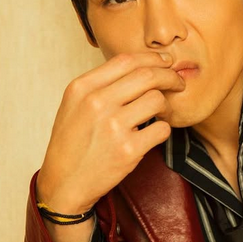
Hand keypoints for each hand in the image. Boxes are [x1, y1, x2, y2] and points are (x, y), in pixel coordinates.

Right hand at [36, 51, 185, 211]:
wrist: (64, 183)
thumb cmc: (71, 143)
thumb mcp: (74, 105)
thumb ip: (101, 84)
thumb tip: (140, 67)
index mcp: (82, 87)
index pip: (126, 60)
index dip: (152, 58)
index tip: (165, 62)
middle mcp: (97, 103)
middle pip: (147, 76)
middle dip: (170, 76)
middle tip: (178, 83)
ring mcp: (113, 127)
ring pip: (157, 100)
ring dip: (166, 105)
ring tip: (160, 113)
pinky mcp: (128, 150)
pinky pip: (161, 129)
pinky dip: (163, 129)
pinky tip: (154, 132)